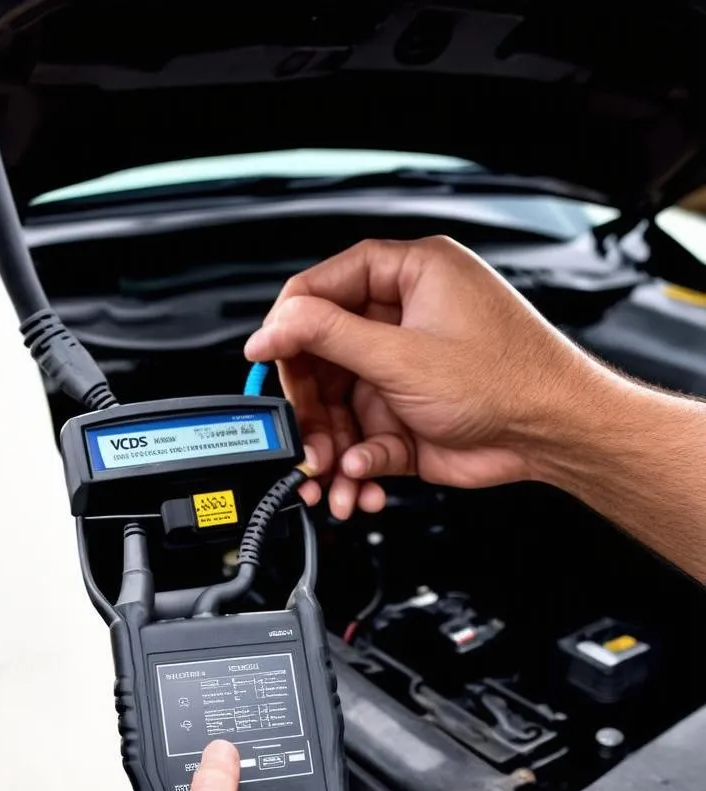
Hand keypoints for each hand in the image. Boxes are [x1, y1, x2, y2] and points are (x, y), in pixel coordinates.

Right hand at [245, 235, 601, 518]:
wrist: (555, 436)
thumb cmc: (509, 379)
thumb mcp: (401, 354)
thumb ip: (327, 337)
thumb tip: (272, 328)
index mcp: (409, 278)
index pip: (324, 287)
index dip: (288, 322)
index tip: (263, 354)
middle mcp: (401, 321)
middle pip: (321, 357)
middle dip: (309, 407)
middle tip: (302, 436)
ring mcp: (400, 371)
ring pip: (336, 408)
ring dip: (329, 450)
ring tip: (330, 479)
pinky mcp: (403, 417)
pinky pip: (360, 440)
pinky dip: (355, 467)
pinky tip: (361, 484)